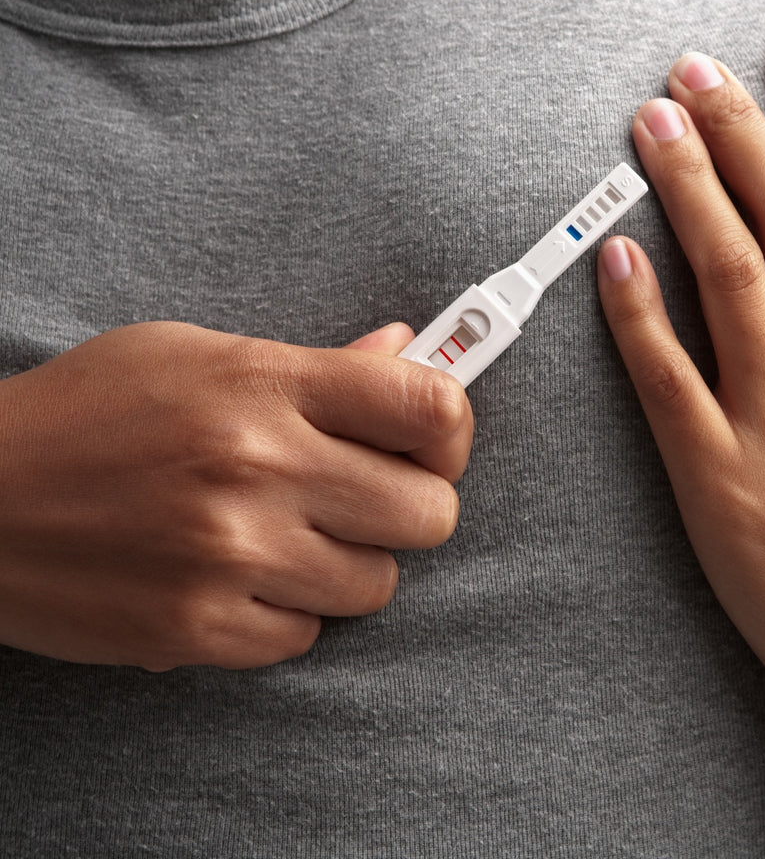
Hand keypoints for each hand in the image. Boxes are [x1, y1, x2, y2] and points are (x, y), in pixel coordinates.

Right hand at [0, 321, 471, 670]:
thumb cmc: (88, 414)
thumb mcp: (196, 356)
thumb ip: (315, 364)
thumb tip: (404, 352)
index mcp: (267, 384)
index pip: (432, 406)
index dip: (451, 430)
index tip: (431, 442)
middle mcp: (260, 467)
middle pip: (431, 512)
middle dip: (407, 507)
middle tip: (362, 498)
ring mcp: (231, 554)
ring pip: (377, 584)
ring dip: (345, 566)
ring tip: (287, 538)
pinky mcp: (197, 628)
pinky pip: (306, 637)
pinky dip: (284, 615)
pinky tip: (237, 580)